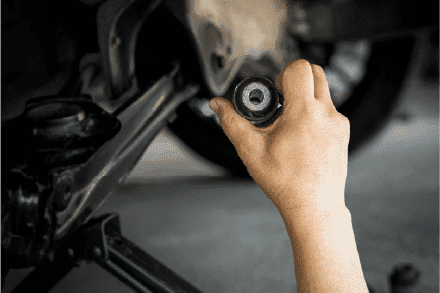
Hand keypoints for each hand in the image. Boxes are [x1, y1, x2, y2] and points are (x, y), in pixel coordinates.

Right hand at [209, 59, 349, 212]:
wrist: (313, 205)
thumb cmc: (285, 182)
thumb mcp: (251, 150)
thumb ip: (231, 122)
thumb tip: (217, 105)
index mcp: (304, 113)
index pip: (299, 68)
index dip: (282, 75)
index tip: (276, 94)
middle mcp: (327, 113)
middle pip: (315, 71)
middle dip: (296, 78)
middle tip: (283, 101)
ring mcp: (339, 123)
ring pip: (325, 90)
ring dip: (307, 95)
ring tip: (291, 120)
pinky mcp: (344, 132)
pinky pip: (330, 109)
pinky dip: (316, 112)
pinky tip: (303, 134)